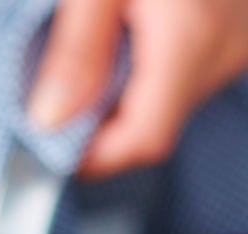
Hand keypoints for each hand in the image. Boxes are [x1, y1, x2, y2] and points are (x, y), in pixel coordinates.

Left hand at [28, 0, 247, 178]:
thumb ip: (75, 52)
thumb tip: (50, 121)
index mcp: (191, 40)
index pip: (144, 140)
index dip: (95, 159)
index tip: (55, 154)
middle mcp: (226, 47)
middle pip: (156, 125)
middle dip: (102, 127)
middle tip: (58, 100)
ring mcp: (239, 39)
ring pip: (172, 101)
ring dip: (124, 98)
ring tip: (94, 54)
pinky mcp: (238, 28)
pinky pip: (188, 71)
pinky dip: (148, 71)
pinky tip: (126, 38)